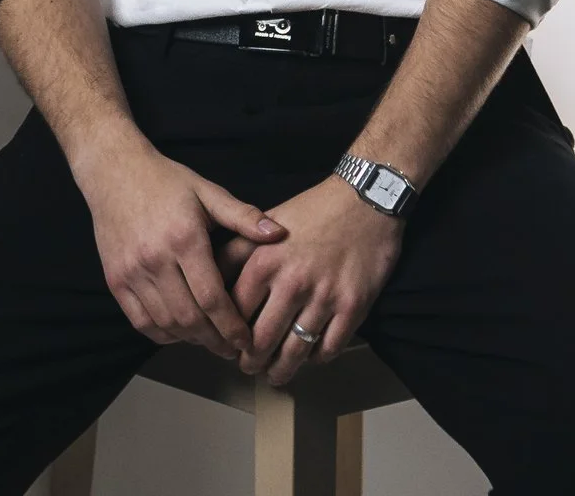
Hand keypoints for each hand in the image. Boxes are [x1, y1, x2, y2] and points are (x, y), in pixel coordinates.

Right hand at [74, 135, 286, 360]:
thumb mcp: (207, 192)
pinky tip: (179, 331)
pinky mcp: (115, 280)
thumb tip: (279, 233)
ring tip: (209, 340)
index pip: (212, 298)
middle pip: (189, 318)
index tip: (246, 340)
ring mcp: (131, 272)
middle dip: (214, 340)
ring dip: (190, 340)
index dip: (231, 326)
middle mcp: (155, 260)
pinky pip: (140, 321)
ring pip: (165, 324)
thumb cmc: (166, 181)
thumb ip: (243, 216)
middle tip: (231, 349)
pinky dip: (162, 333)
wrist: (113, 172)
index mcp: (184, 239)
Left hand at [229, 175, 403, 383]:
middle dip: (251, 362)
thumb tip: (209, 278)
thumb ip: (236, 252)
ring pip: (295, 352)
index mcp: (264, 262)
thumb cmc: (312, 211)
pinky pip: (330, 348)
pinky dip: (317, 359)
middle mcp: (291, 283)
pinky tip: (310, 358)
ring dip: (282, 370)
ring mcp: (324, 297)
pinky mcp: (353, 306)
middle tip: (248, 367)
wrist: (365, 199)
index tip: (226, 345)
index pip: (234, 313)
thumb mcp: (264, 224)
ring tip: (275, 375)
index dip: (227, 336)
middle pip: (262, 341)